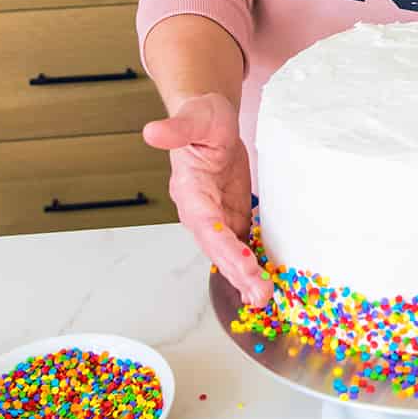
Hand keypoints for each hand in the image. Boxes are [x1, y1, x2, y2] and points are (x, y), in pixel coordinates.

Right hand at [142, 92, 272, 307]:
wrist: (210, 123)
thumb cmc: (201, 119)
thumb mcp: (195, 118)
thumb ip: (178, 128)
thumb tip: (152, 131)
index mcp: (191, 192)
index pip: (207, 225)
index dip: (224, 246)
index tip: (243, 265)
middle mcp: (201, 213)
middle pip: (219, 248)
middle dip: (238, 273)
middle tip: (260, 295)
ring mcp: (217, 219)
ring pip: (230, 254)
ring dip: (245, 278)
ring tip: (263, 299)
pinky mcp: (232, 218)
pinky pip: (241, 246)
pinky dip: (252, 267)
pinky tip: (265, 285)